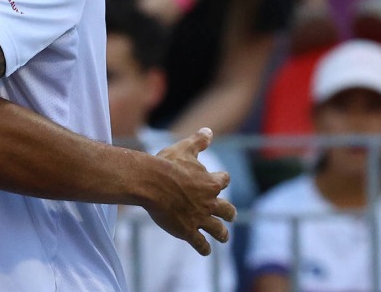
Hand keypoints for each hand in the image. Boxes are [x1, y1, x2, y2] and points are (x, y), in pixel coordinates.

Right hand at [146, 128, 235, 255]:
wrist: (151, 182)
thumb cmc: (167, 164)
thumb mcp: (184, 149)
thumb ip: (199, 141)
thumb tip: (209, 130)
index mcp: (210, 182)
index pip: (223, 181)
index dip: (221, 180)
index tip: (219, 180)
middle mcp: (209, 202)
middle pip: (227, 210)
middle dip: (228, 213)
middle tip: (229, 215)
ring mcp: (199, 218)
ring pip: (218, 230)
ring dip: (221, 234)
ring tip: (223, 237)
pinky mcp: (188, 231)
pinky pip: (201, 244)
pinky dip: (204, 248)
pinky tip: (205, 250)